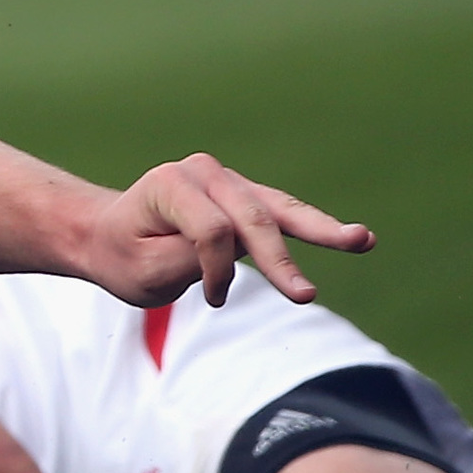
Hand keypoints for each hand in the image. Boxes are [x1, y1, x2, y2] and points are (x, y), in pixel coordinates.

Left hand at [81, 152, 372, 308]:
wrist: (109, 235)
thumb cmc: (122, 256)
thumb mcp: (142, 270)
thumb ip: (187, 259)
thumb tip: (239, 245)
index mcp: (170, 184)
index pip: (211, 231)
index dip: (214, 272)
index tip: (210, 299)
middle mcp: (202, 172)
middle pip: (251, 219)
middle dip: (280, 259)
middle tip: (305, 296)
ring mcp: (227, 181)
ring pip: (278, 211)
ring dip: (322, 230)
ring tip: (363, 240)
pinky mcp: (245, 197)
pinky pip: (281, 215)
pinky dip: (313, 229)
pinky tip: (356, 238)